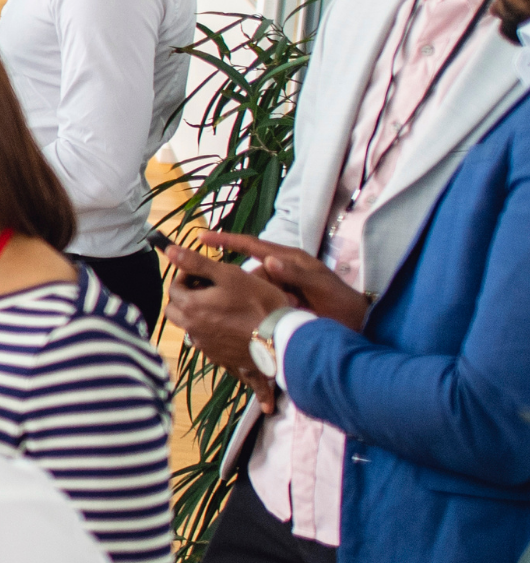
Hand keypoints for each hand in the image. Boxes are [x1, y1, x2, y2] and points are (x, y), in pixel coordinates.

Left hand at [156, 238, 291, 400]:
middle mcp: (192, 329)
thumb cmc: (257, 302)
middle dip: (186, 296)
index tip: (203, 272)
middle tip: (208, 288)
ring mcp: (205, 346)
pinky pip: (205, 340)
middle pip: (175, 310)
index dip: (186, 276)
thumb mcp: (228, 275)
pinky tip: (231, 323)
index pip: (174, 288)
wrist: (280, 337)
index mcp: (191, 307)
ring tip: (221, 305)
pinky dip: (210, 330)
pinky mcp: (218, 357)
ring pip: (189, 326)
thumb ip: (197, 263)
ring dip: (197, 314)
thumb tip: (170, 251)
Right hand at [190, 227, 370, 330]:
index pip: (252, 245)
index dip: (227, 240)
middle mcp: (283, 270)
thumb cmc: (343, 303)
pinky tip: (260, 325)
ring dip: (256, 306)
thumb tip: (269, 260)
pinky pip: (262, 303)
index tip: (203, 237)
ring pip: (254, 292)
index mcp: (290, 259)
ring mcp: (282, 286)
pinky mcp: (282, 302)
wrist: (360, 325)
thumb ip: (296, 274)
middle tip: (262, 306)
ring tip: (274, 319)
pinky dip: (260, 313)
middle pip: (249, 273)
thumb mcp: (320, 287)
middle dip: (245, 289)